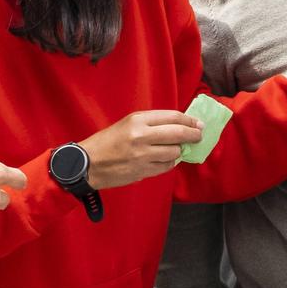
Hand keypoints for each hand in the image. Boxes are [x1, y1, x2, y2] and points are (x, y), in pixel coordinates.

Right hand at [80, 110, 202, 189]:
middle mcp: (142, 136)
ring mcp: (143, 155)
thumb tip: (179, 126)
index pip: (173, 117)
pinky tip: (166, 159)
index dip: (189, 120)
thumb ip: (152, 124)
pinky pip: (166, 166)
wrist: (87, 163)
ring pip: (174, 152)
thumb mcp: (127, 124)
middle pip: (178, 133)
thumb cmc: (108, 142)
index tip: (198, 123)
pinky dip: (170, 163)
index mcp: (137, 120)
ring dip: (179, 151)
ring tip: (176, 149)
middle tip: (199, 135)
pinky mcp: (143, 171)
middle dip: (193, 134)